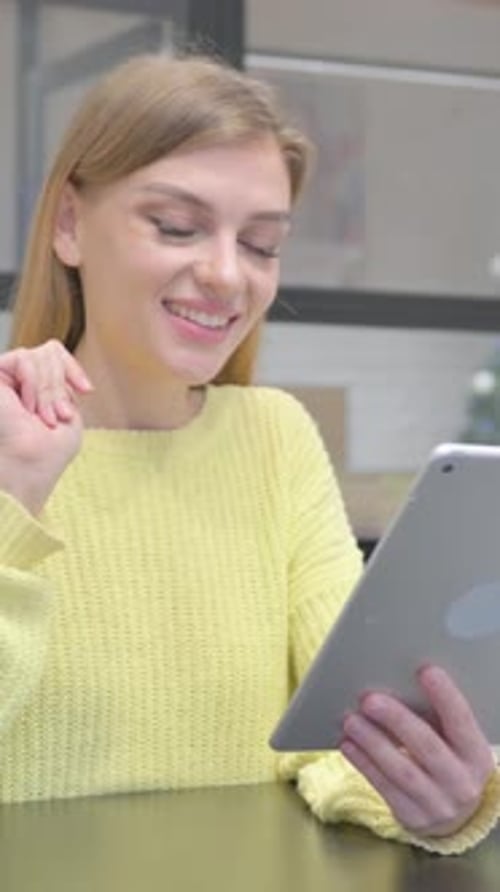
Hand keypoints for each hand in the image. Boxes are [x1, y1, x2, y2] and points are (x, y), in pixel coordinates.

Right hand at [0, 340, 92, 513]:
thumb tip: (51, 350)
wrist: (27, 467)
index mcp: (35, 388)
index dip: (73, 368)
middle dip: (59, 386)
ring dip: (49, 389)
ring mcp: (4, 378)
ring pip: (38, 355)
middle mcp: (17, 380)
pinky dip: (35, 383)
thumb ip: (61, 382)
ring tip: (42, 416)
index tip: (87, 391)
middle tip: (56, 415)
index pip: (53, 354)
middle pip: (49, 353)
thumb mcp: (68, 413)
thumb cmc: (48, 453)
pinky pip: (24, 358)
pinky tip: (28, 407)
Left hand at [340, 665, 494, 837]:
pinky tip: (348, 744)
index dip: (445, 696)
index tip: (425, 670)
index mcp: (476, 755)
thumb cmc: (447, 760)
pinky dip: (364, 763)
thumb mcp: (453, 743)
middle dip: (396, 719)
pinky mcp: (412, 818)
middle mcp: (462, 782)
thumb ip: (435, 718)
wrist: (452, 816)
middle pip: (427, 746)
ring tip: (351, 719)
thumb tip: (398, 681)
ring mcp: (438, 805)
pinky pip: (384, 787)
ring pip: (401, 769)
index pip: (462, 721)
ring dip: (372, 741)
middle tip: (369, 698)